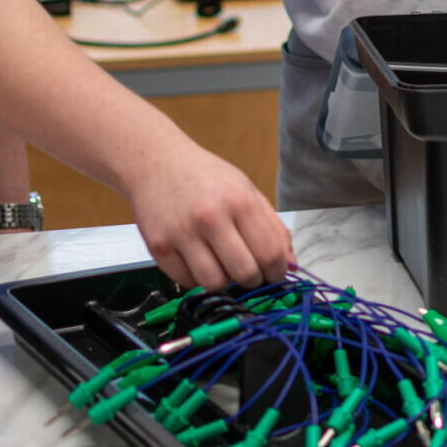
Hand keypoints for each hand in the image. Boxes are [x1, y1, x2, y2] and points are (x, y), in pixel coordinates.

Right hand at [122, 141, 293, 290]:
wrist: (155, 162)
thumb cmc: (206, 178)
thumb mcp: (247, 190)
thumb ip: (273, 228)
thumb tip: (291, 264)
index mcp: (239, 201)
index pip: (270, 254)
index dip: (278, 272)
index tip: (275, 274)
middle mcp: (210, 217)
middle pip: (245, 274)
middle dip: (253, 280)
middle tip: (249, 272)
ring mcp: (181, 234)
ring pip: (215, 284)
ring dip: (225, 281)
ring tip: (222, 264)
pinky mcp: (158, 247)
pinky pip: (187, 282)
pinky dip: (197, 278)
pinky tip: (199, 260)